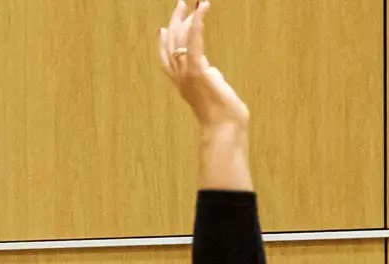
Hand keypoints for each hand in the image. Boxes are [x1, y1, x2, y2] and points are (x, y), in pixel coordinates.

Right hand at [158, 1, 249, 135]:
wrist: (224, 127)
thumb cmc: (223, 115)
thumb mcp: (213, 93)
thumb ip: (209, 79)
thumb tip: (212, 71)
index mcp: (182, 84)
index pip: (167, 59)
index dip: (164, 42)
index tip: (164, 27)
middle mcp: (180, 78)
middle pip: (171, 45)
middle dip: (175, 22)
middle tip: (180, 5)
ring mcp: (187, 75)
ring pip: (180, 40)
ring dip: (186, 19)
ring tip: (194, 3)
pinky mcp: (198, 71)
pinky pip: (194, 42)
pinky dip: (198, 23)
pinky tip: (203, 9)